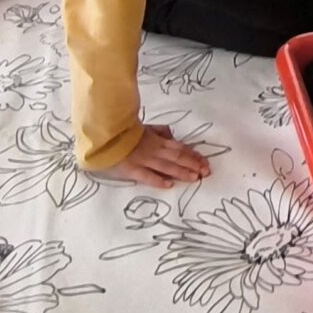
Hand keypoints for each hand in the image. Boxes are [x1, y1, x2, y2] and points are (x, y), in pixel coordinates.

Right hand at [97, 122, 211, 187]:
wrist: (105, 134)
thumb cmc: (125, 131)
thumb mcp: (146, 126)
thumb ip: (160, 131)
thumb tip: (172, 135)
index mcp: (157, 140)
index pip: (180, 148)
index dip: (193, 155)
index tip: (205, 161)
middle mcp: (154, 150)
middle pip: (177, 157)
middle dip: (193, 164)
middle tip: (206, 172)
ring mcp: (143, 160)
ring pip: (166, 166)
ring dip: (182, 172)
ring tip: (195, 178)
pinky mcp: (131, 169)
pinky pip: (146, 176)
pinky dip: (158, 180)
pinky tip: (170, 185)